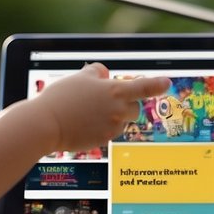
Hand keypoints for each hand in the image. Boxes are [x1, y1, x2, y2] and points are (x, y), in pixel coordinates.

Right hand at [35, 64, 170, 151]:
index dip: (157, 84)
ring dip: (113, 117)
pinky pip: (108, 132)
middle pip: (135, 108)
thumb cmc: (61, 98)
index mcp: (114, 91)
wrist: (46, 124)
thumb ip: (96, 73)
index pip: (143, 87)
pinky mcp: (103, 140)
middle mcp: (118, 110)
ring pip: (121, 121)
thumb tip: (103, 75)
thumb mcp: (79, 77)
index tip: (167, 82)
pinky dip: (101, 128)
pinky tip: (84, 124)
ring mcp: (112, 127)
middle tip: (107, 102)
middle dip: (126, 105)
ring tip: (88, 113)